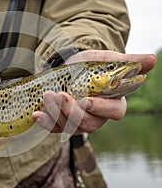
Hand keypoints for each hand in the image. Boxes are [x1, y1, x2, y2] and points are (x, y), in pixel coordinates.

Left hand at [32, 50, 156, 134]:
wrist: (72, 66)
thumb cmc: (94, 64)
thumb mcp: (110, 60)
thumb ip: (129, 63)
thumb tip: (152, 60)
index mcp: (113, 102)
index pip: (114, 112)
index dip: (102, 109)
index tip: (87, 100)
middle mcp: (97, 116)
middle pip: (89, 123)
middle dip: (73, 112)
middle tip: (61, 95)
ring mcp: (78, 120)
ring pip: (70, 127)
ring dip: (57, 114)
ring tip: (46, 97)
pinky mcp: (62, 121)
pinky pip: (55, 127)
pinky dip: (46, 123)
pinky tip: (36, 115)